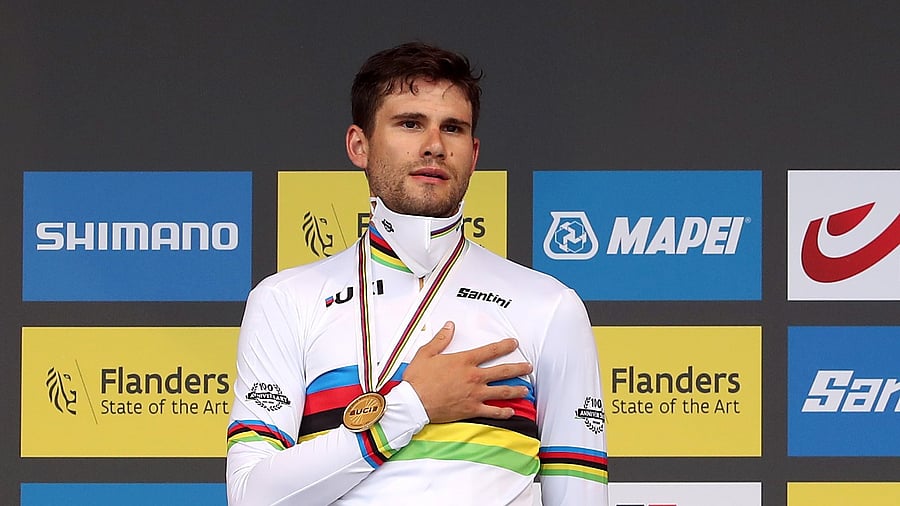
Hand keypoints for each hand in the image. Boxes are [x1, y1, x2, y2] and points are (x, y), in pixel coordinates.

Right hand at [402, 321, 532, 422]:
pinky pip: (492, 411)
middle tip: (528, 367)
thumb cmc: (418, 379)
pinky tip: (511, 411)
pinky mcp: (472, 409)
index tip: (514, 343)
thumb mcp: (426, 353)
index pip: (490, 351)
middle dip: (518, 368)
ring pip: (502, 391)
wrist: (414, 403)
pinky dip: (503, 412)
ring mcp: (475, 394)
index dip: (504, 346)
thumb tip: (450, 326)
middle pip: (502, 371)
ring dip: (516, 389)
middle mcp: (474, 377)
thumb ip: (441, 339)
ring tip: (525, 389)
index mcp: (464, 361)